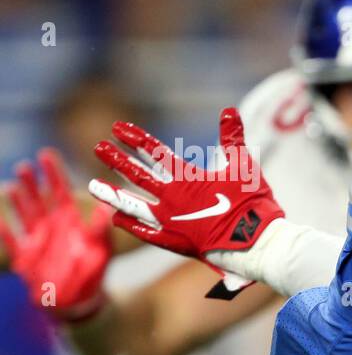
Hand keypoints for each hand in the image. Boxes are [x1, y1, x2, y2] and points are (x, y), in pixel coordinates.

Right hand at [0, 149, 111, 321]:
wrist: (81, 297)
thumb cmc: (95, 270)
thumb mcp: (103, 248)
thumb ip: (102, 229)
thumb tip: (106, 207)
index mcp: (70, 219)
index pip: (60, 190)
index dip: (53, 172)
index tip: (46, 154)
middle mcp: (51, 225)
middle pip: (39, 198)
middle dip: (32, 182)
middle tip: (25, 165)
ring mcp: (36, 239)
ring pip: (24, 215)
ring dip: (18, 201)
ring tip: (13, 185)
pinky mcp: (25, 257)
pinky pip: (13, 242)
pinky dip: (6, 233)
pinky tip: (0, 222)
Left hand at [88, 108, 283, 266]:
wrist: (255, 243)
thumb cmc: (252, 203)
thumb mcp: (244, 166)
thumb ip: (233, 138)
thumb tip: (229, 111)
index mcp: (188, 179)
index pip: (155, 153)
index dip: (136, 138)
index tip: (118, 127)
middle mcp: (172, 199)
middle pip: (138, 175)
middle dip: (117, 160)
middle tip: (98, 148)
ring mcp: (171, 222)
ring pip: (133, 205)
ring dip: (112, 194)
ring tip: (93, 185)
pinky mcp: (175, 242)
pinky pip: (146, 233)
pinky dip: (131, 225)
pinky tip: (116, 219)